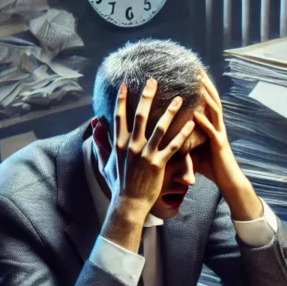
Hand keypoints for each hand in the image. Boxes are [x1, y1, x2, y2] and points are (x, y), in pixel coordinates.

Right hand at [101, 79, 194, 250]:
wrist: (128, 204)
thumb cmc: (118, 186)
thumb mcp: (106, 165)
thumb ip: (100, 146)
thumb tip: (94, 128)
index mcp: (119, 145)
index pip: (119, 117)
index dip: (123, 100)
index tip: (126, 85)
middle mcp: (131, 146)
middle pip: (139, 116)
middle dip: (146, 96)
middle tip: (154, 81)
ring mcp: (144, 155)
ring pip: (160, 127)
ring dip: (171, 111)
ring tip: (180, 99)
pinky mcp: (157, 164)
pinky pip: (173, 146)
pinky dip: (182, 134)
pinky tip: (191, 123)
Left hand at [193, 74, 261, 219]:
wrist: (228, 181)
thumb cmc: (211, 166)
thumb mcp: (195, 148)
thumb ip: (186, 137)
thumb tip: (170, 132)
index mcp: (211, 125)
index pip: (206, 101)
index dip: (201, 87)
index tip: (191, 73)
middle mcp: (217, 126)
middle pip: (212, 99)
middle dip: (205, 84)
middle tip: (195, 68)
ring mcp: (219, 134)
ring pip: (215, 110)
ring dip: (206, 96)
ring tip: (198, 83)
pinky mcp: (219, 146)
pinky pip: (212, 131)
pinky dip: (204, 122)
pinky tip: (196, 114)